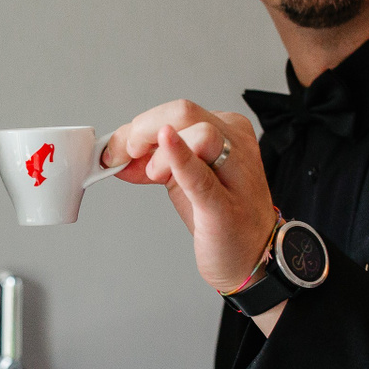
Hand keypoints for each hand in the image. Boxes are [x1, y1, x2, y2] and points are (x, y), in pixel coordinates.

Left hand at [102, 99, 276, 294]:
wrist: (253, 256)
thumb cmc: (222, 216)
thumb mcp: (183, 180)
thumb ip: (153, 162)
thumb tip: (116, 155)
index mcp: (226, 130)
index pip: (176, 113)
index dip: (138, 128)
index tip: (116, 149)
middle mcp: (236, 144)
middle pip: (183, 113)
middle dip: (143, 131)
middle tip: (127, 157)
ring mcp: (235, 173)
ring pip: (199, 133)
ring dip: (161, 154)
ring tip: (155, 176)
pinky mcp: (224, 206)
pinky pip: (201, 175)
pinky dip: (180, 158)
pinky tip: (166, 148)